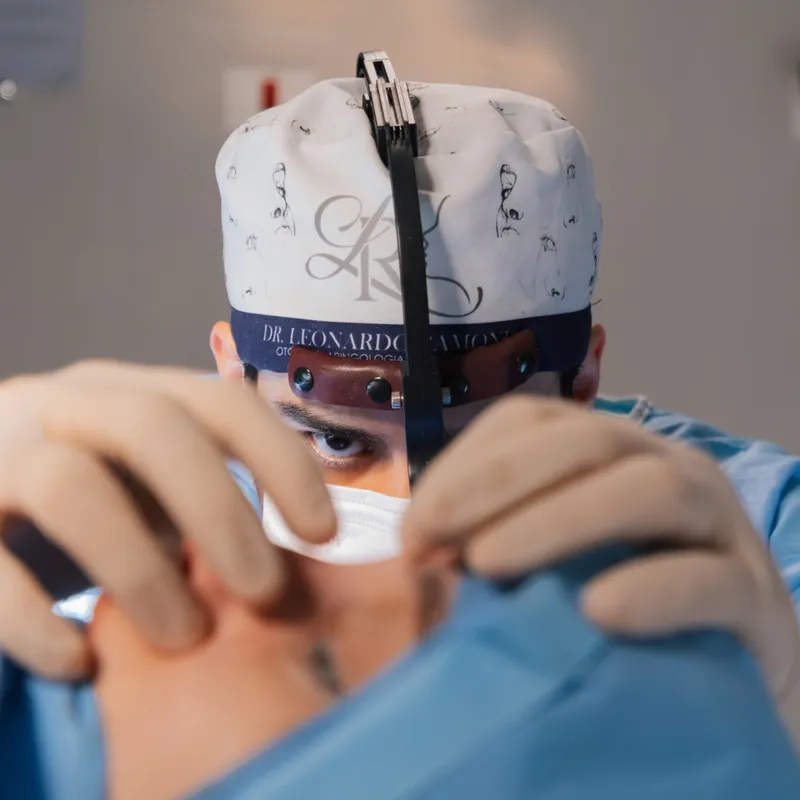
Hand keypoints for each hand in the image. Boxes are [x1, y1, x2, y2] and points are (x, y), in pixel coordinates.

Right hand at [0, 361, 334, 678]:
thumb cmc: (81, 500)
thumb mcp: (147, 483)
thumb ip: (203, 500)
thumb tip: (291, 556)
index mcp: (130, 391)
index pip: (223, 401)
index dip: (282, 461)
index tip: (323, 532)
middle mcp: (63, 405)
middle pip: (153, 426)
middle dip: (220, 511)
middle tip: (263, 592)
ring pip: (69, 485)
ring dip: (140, 569)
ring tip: (184, 636)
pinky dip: (36, 623)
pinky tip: (77, 662)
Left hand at [403, 396, 799, 738]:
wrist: (717, 694)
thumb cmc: (611, 622)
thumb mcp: (539, 575)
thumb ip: (482, 552)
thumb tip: (416, 549)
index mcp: (607, 457)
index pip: (530, 422)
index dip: (465, 464)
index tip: (414, 530)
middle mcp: (665, 470)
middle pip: (587, 440)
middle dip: (498, 481)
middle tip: (432, 543)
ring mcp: (719, 529)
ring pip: (653, 489)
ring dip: (562, 519)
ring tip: (489, 564)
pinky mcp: (756, 602)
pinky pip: (711, 580)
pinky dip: (651, 589)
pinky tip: (596, 612)